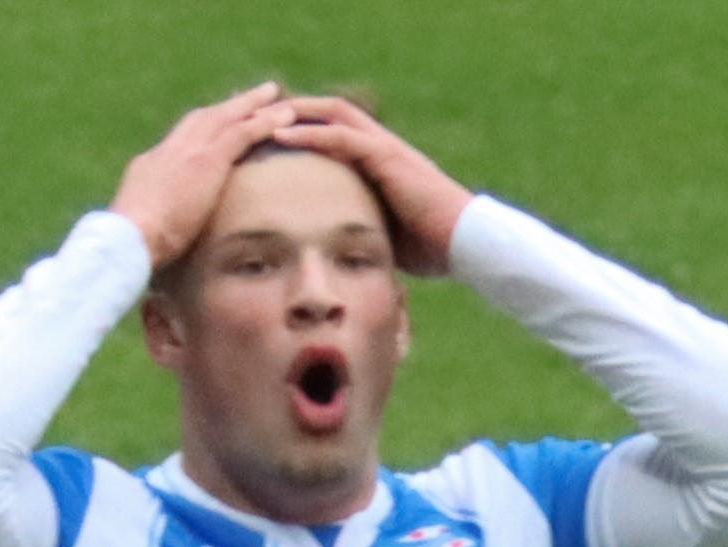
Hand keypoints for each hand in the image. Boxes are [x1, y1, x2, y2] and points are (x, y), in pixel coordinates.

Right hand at [111, 83, 298, 272]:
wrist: (129, 236)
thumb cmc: (131, 246)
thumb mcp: (141, 230)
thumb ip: (153, 226)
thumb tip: (158, 241)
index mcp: (150, 166)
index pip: (178, 143)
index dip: (199, 132)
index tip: (214, 125)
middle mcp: (169, 150)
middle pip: (202, 119)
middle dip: (225, 108)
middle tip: (248, 98)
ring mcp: (189, 151)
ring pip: (225, 117)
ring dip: (250, 104)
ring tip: (273, 93)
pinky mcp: (208, 159)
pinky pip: (244, 132)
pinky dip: (265, 122)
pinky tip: (286, 116)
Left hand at [274, 98, 474, 275]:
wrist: (465, 242)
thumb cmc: (433, 246)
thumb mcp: (387, 235)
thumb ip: (364, 230)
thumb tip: (340, 255)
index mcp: (382, 162)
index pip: (341, 130)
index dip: (310, 127)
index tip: (276, 133)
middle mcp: (382, 147)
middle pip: (333, 111)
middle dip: (298, 110)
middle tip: (262, 115)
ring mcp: (385, 148)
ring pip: (334, 114)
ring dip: (297, 113)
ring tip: (262, 116)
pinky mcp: (386, 157)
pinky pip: (341, 136)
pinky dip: (310, 133)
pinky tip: (282, 135)